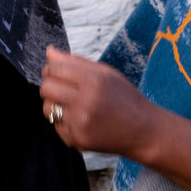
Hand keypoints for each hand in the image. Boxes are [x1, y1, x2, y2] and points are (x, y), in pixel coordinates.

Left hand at [40, 45, 154, 157]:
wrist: (144, 130)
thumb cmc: (125, 98)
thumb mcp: (106, 73)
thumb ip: (76, 61)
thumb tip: (49, 51)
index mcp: (94, 80)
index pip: (55, 68)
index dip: (50, 68)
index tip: (55, 71)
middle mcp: (86, 101)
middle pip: (46, 88)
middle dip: (49, 85)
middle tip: (61, 88)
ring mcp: (81, 123)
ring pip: (47, 108)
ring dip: (54, 105)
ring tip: (72, 105)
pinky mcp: (79, 139)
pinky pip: (56, 127)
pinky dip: (64, 122)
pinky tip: (81, 121)